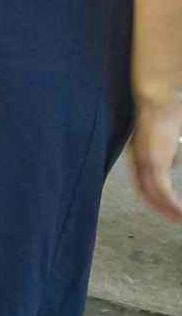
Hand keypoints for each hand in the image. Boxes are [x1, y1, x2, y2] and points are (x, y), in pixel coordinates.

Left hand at [130, 98, 181, 220]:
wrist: (158, 96)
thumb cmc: (166, 111)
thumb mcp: (168, 136)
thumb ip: (171, 152)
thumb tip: (175, 163)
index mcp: (140, 156)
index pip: (145, 184)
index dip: (155, 198)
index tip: (168, 208)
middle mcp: (139, 162)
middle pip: (147, 193)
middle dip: (162, 209)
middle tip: (176, 219)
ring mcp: (145, 163)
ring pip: (154, 196)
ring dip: (168, 210)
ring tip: (181, 220)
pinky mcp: (154, 162)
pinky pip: (162, 191)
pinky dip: (171, 206)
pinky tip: (181, 214)